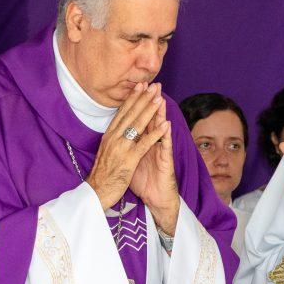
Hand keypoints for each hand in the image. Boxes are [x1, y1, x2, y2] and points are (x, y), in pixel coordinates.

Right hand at [86, 83, 168, 210]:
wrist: (95, 193)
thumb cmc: (101, 175)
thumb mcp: (105, 152)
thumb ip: (112, 140)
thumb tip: (117, 129)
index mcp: (108, 136)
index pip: (121, 113)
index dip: (132, 98)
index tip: (140, 86)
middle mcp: (113, 138)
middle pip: (130, 114)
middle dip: (142, 98)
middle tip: (153, 85)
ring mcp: (121, 148)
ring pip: (137, 125)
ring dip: (150, 110)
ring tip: (159, 98)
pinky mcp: (129, 159)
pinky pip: (144, 143)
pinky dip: (156, 133)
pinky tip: (165, 125)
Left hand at [130, 90, 178, 233]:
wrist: (156, 199)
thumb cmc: (143, 181)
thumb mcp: (131, 161)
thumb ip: (127, 147)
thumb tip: (117, 136)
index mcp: (142, 142)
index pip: (139, 120)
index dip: (137, 105)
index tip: (135, 89)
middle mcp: (153, 144)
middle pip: (151, 119)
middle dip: (150, 102)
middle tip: (151, 85)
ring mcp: (160, 151)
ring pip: (160, 129)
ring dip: (160, 114)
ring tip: (160, 98)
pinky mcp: (166, 162)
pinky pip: (165, 147)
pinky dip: (165, 136)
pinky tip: (166, 124)